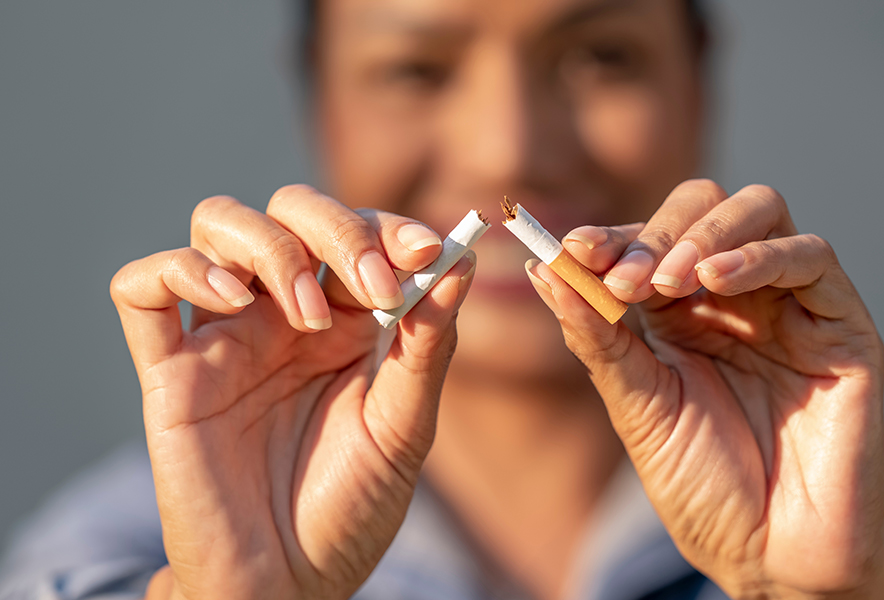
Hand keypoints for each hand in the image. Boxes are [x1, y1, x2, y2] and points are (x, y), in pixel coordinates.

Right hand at [110, 185, 475, 599]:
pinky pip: (142, 288)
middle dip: (338, 229)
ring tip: (308, 313)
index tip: (429, 251)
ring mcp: (224, 337)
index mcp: (345, 322)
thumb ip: (426, 345)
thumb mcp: (403, 427)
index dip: (391, 227)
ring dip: (270, 245)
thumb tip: (458, 264)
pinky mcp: (169, 372)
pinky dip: (181, 271)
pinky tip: (232, 302)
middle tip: (375, 286)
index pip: (358, 232)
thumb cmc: (350, 510)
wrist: (287, 583)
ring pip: (218, 224)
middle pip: (290, 211)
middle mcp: (281, 315)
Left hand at [525, 180, 883, 597]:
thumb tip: (543, 269)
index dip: (613, 238)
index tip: (573, 249)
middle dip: (656, 232)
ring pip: (760, 212)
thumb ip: (597, 337)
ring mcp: (791, 306)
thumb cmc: (701, 485)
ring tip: (666, 282)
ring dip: (702, 235)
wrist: (769, 553)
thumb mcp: (636, 405)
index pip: (650, 241)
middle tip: (622, 277)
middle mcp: (737, 297)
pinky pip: (811, 256)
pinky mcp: (842, 325)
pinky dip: (760, 256)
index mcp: (683, 313)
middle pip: (705, 208)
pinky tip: (715, 281)